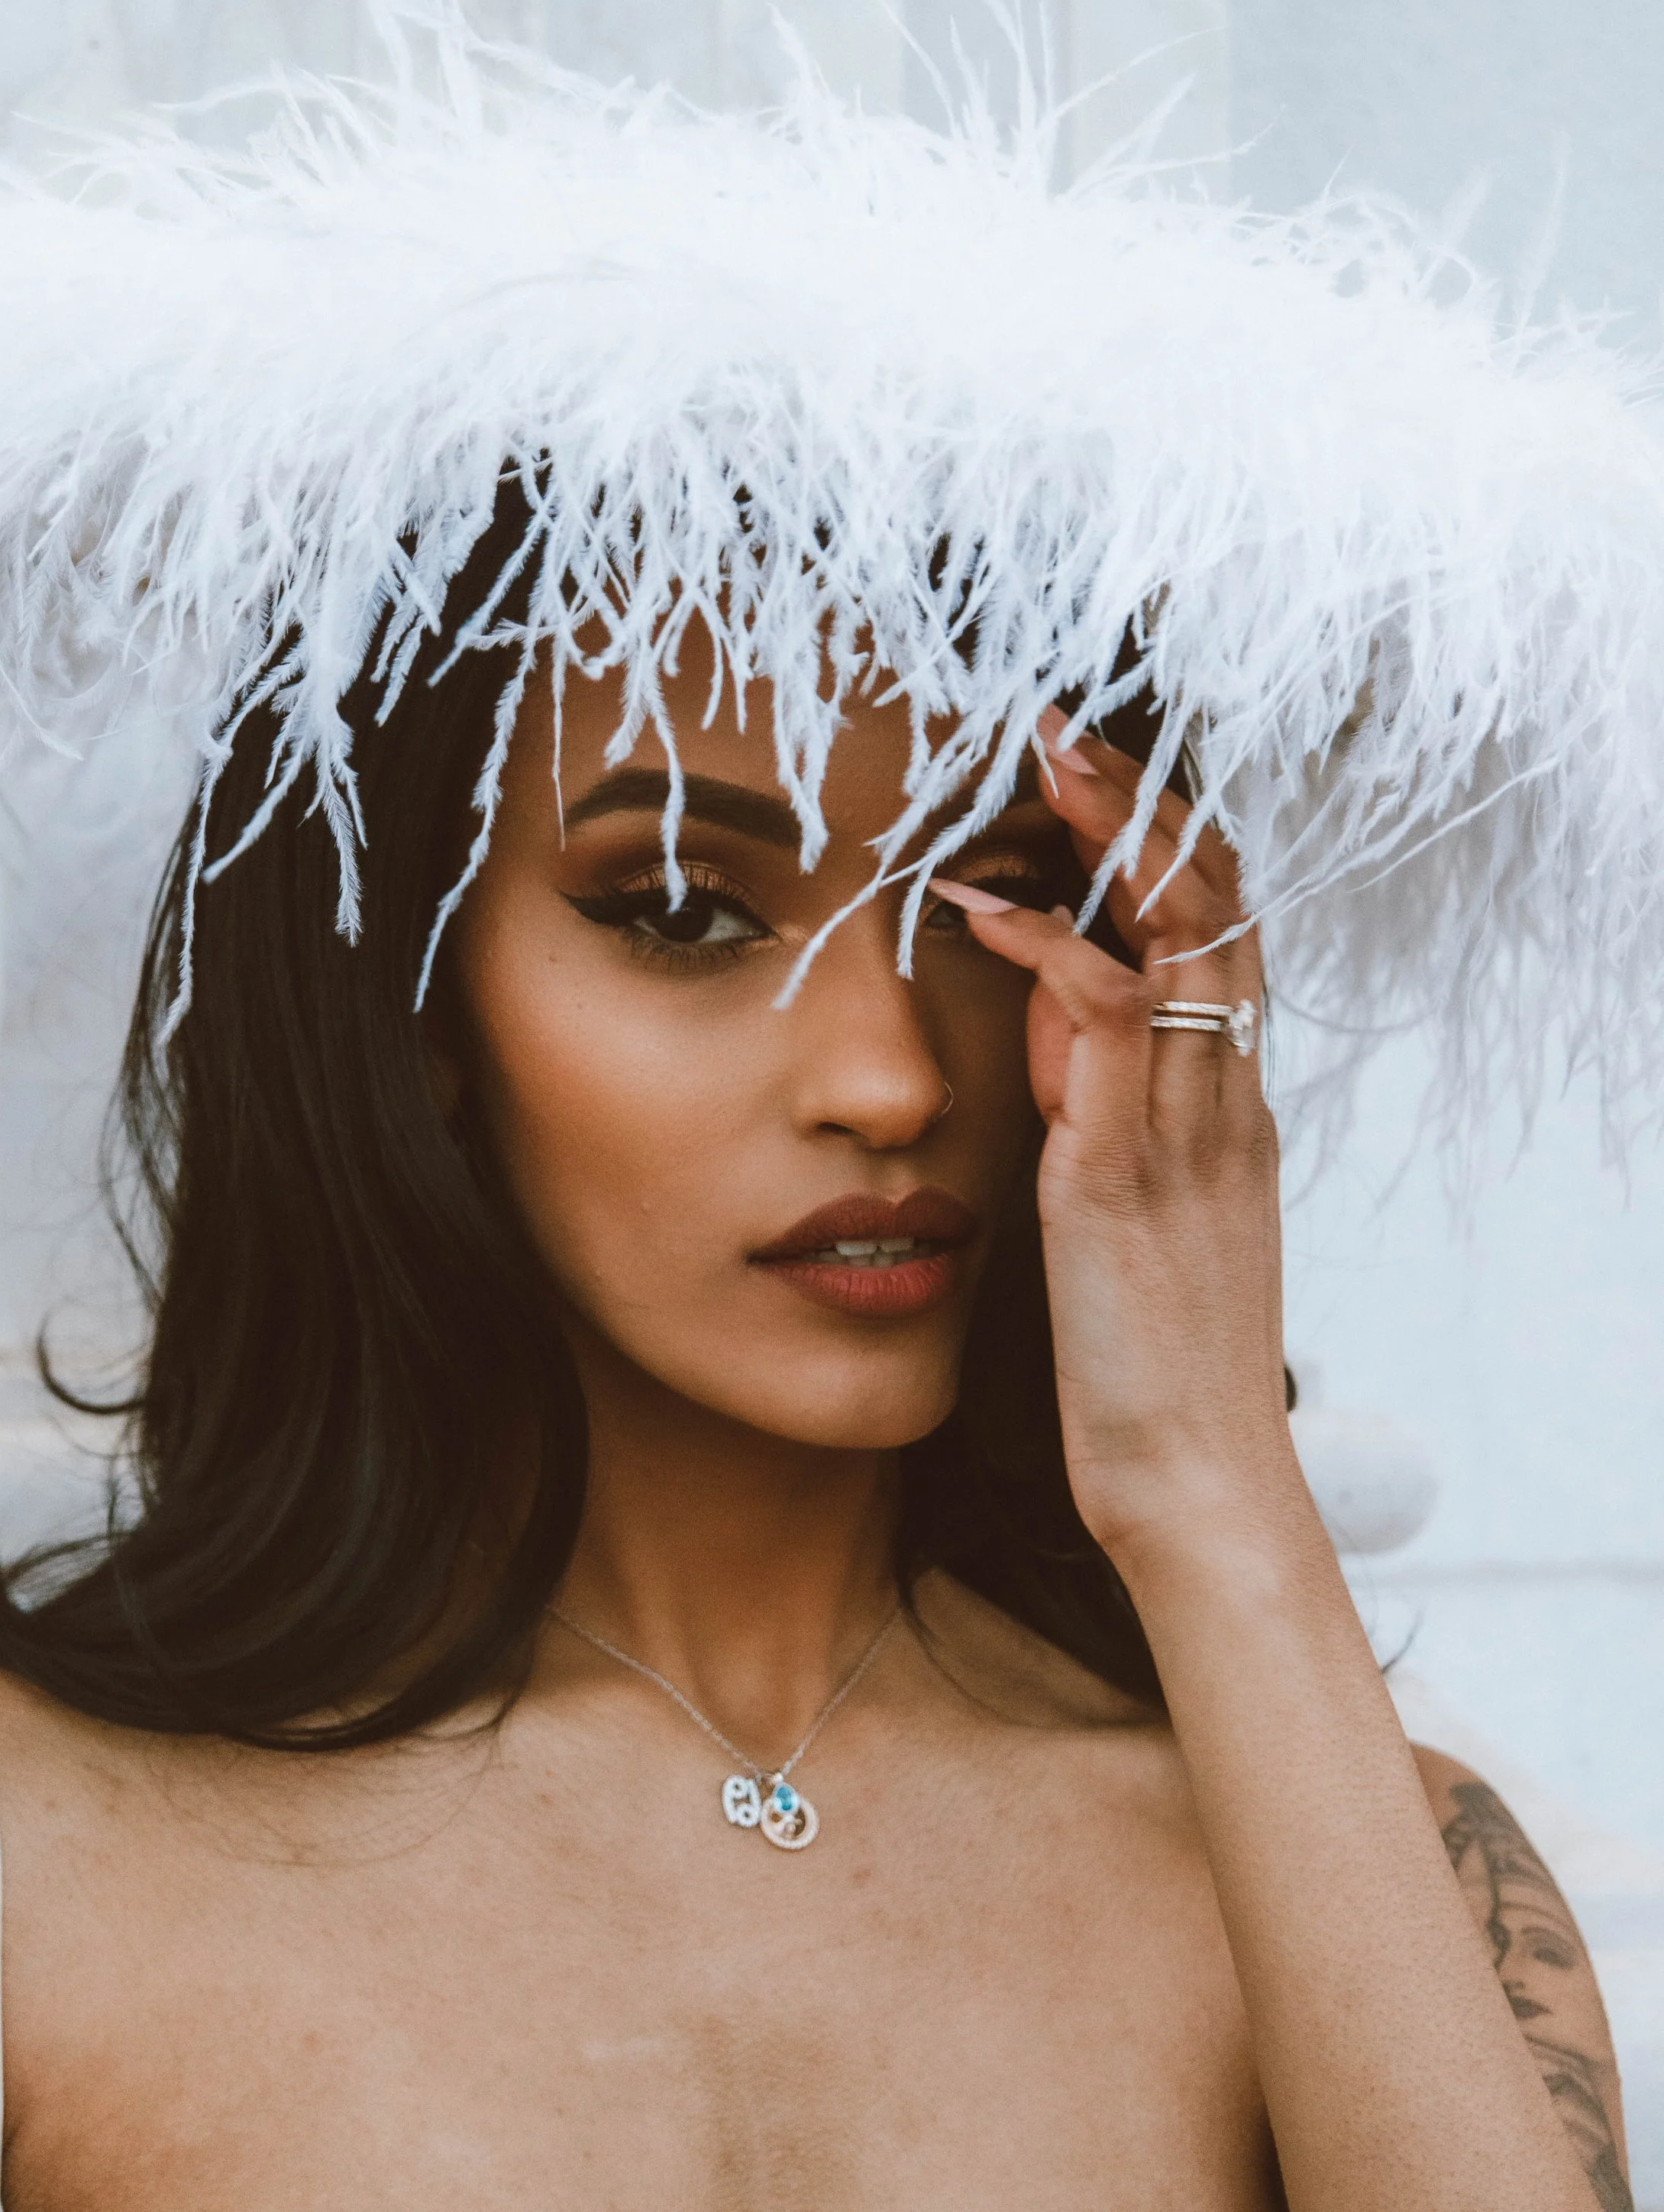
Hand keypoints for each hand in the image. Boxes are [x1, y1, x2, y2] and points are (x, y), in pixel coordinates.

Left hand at [931, 715, 1309, 1574]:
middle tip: (1061, 729)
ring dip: (1109, 835)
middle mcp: (1224, 1102)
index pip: (1222, 937)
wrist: (1196, 1482)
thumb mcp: (1132, 1229)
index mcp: (1228, 1113)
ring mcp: (1187, 1131)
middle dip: (1143, 805)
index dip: (1167, 847)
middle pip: (1217, 903)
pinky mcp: (1129, 1173)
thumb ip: (1106, 1128)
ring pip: (1183, 933)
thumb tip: (1055, 1051)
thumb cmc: (1149, 1373)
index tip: (1093, 780)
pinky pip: (1111, 1024)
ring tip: (1038, 759)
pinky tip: (983, 909)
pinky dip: (1052, 952)